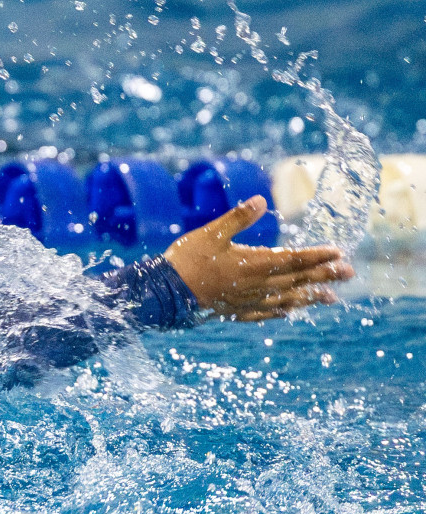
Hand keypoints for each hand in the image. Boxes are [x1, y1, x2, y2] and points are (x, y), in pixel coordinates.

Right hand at [163, 195, 353, 321]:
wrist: (164, 293)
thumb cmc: (187, 260)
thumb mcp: (211, 233)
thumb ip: (238, 218)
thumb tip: (261, 200)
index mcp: (254, 264)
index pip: (294, 259)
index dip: (318, 256)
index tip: (338, 253)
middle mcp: (256, 285)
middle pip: (297, 280)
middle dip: (324, 276)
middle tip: (349, 273)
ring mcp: (246, 301)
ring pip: (286, 299)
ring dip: (310, 297)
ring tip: (330, 297)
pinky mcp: (234, 311)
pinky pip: (264, 313)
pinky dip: (281, 311)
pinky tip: (289, 311)